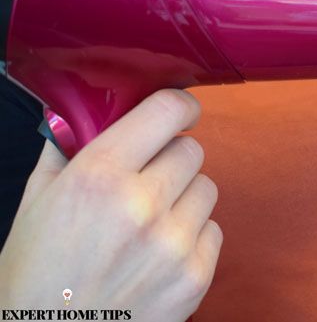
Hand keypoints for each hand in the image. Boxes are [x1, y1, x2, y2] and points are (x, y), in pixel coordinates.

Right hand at [0, 90, 221, 320]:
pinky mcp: (195, 277)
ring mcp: (173, 244)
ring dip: (184, 197)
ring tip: (151, 222)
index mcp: (99, 177)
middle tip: (148, 179)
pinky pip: (214, 230)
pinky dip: (193, 235)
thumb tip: (92, 112)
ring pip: (207, 188)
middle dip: (171, 158)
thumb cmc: (35, 275)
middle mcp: (142, 206)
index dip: (179, 106)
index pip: (168, 111)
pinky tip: (160, 253)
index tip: (180, 111)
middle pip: (192, 150)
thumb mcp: (36, 201)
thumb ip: (68, 148)